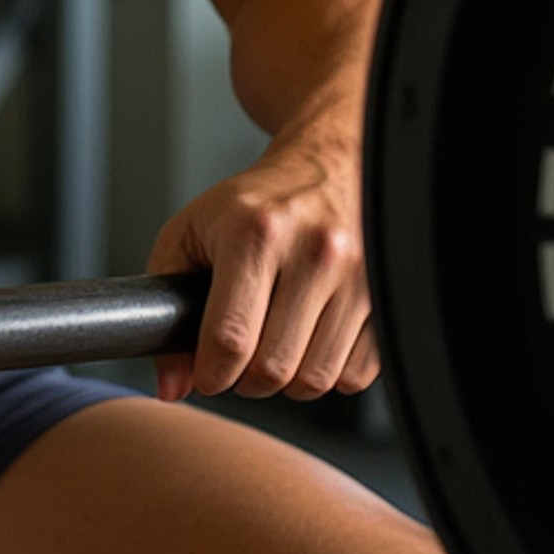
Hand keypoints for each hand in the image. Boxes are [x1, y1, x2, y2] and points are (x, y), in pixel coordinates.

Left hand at [146, 120, 377, 404]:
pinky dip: (328, 372)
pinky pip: (355, 374)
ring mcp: (360, 273)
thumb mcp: (189, 233)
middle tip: (239, 360)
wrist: (326, 167)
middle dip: (246, 380)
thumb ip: (165, 304)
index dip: (211, 373)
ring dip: (288, 381)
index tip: (207, 374)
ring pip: (316, 379)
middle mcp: (315, 251)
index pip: (230, 336)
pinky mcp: (388, 296)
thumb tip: (170, 385)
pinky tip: (310, 339)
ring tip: (274, 346)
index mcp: (256, 232)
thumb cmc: (254, 205)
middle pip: (274, 367)